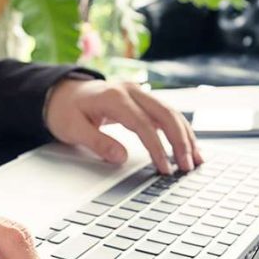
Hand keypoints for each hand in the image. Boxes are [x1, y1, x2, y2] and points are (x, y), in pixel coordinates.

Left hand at [45, 79, 202, 173]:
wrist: (62, 93)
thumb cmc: (65, 111)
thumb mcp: (73, 129)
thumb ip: (97, 142)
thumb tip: (121, 158)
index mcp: (114, 97)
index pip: (143, 124)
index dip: (156, 148)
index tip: (165, 168)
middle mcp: (131, 90)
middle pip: (165, 114)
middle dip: (180, 141)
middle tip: (188, 166)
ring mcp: (139, 93)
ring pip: (171, 112)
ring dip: (186, 135)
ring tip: (196, 159)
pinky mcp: (142, 99)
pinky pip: (166, 113)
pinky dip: (179, 129)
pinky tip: (188, 145)